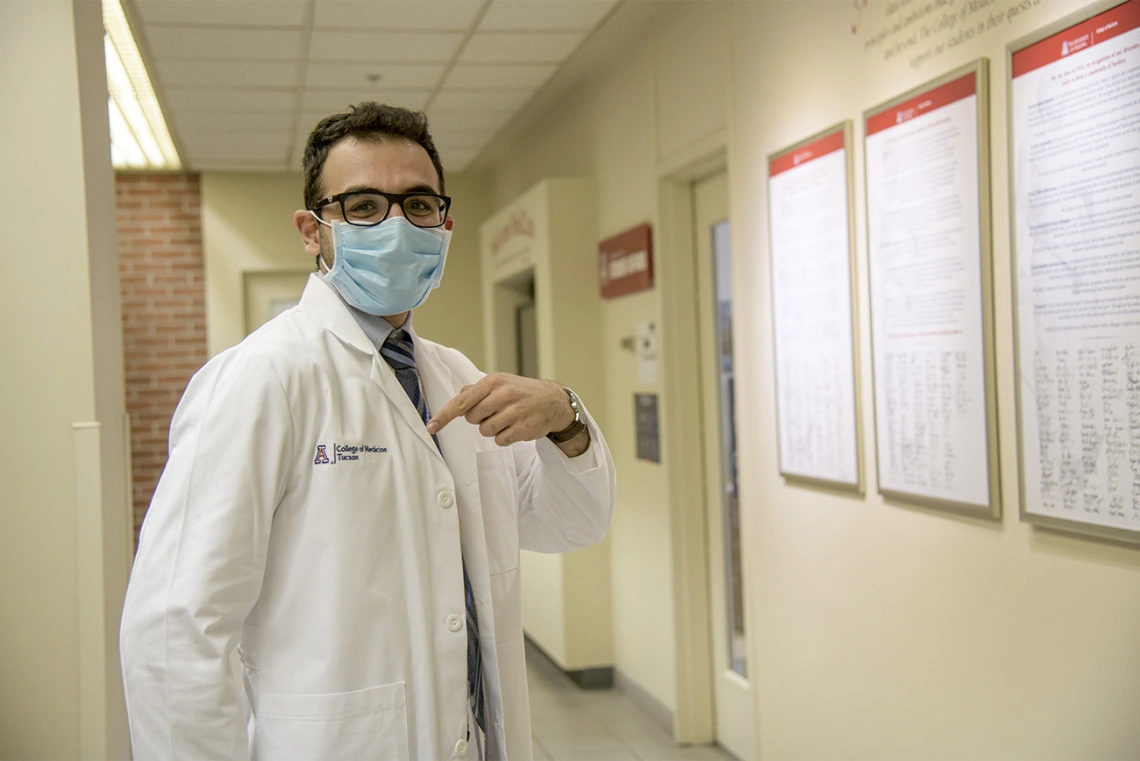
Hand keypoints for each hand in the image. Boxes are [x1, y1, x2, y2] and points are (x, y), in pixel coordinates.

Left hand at [427, 374, 574, 445]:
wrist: (554, 402)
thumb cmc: (523, 392)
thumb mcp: (501, 382)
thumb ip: (478, 389)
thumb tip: (459, 394)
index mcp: (494, 382)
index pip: (462, 401)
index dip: (445, 416)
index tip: (431, 427)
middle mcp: (503, 395)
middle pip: (472, 418)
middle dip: (479, 419)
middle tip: (494, 412)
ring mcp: (514, 412)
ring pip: (485, 431)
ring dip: (492, 429)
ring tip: (507, 419)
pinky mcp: (522, 428)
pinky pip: (500, 440)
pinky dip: (504, 437)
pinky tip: (515, 427)